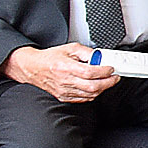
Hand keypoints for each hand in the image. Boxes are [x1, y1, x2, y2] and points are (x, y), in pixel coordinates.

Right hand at [5, 43, 120, 103]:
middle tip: (115, 77)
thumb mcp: (70, 48)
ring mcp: (64, 91)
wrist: (33, 68)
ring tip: (107, 81)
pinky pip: (83, 99)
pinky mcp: (63, 97)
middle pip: (93, 87)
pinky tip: (96, 87)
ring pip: (90, 95)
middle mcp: (65, 81)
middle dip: (109, 82)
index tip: (111, 68)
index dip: (104, 71)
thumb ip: (87, 52)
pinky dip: (93, 94)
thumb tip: (100, 56)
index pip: (90, 72)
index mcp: (66, 67)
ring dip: (102, 88)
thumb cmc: (50, 58)